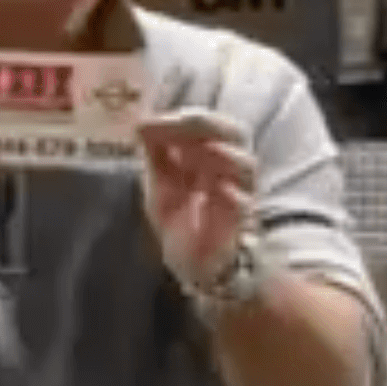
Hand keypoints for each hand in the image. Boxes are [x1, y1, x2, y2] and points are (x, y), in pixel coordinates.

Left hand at [138, 111, 256, 286]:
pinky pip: (244, 203)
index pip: (207, 123)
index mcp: (212, 153)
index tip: (147, 124)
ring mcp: (240, 194)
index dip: (179, 119)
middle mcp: (231, 168)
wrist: (193, 266)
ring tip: (187, 154)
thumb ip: (155, 155)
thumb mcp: (160, 184)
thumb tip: (139, 123)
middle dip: (206, 125)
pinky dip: (231, 193)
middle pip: (235, 132)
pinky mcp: (241, 224)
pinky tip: (215, 189)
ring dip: (218, 154)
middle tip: (177, 125)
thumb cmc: (181, 221)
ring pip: (246, 164)